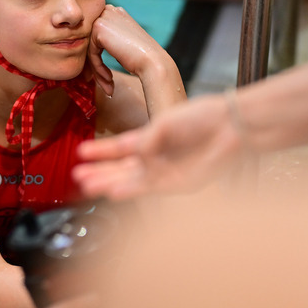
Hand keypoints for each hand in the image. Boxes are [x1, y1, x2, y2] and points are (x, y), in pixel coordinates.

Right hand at [73, 94, 241, 199]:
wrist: (230, 126)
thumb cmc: (203, 117)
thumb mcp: (166, 122)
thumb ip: (147, 139)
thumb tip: (133, 152)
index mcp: (152, 137)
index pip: (120, 146)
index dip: (100, 150)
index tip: (80, 153)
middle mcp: (156, 157)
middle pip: (122, 168)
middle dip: (99, 172)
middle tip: (77, 176)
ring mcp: (166, 171)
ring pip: (131, 181)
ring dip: (108, 183)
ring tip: (86, 185)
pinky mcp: (178, 184)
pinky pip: (148, 189)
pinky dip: (129, 190)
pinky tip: (113, 191)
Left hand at [87, 5, 164, 96]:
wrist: (153, 62)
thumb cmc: (141, 58)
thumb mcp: (121, 44)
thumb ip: (107, 41)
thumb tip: (88, 52)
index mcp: (115, 12)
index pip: (96, 35)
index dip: (97, 58)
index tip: (102, 76)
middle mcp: (109, 11)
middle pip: (91, 42)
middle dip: (95, 65)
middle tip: (103, 82)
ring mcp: (103, 18)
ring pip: (90, 49)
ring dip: (97, 70)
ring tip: (107, 85)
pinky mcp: (99, 28)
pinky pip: (91, 53)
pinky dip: (98, 68)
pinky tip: (109, 79)